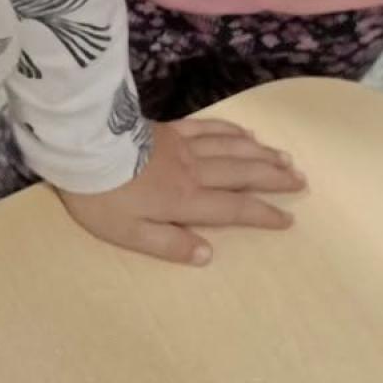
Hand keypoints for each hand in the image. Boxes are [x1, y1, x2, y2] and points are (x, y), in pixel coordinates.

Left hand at [58, 116, 303, 266]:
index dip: (263, 214)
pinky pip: (209, 128)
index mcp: (185, 200)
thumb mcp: (129, 234)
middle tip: (301, 180)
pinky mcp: (169, 129)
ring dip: (261, 154)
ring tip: (286, 158)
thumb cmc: (101, 197)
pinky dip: (232, 131)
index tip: (288, 218)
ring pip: (232, 149)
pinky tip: (246, 133)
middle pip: (242, 173)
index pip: (234, 208)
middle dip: (274, 179)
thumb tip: (208, 254)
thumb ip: (170, 244)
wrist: (81, 147)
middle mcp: (193, 171)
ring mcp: (183, 146)